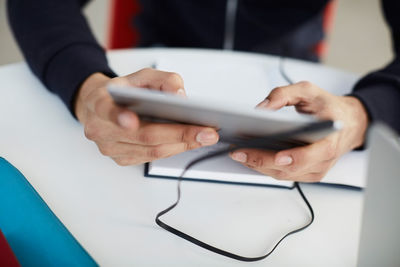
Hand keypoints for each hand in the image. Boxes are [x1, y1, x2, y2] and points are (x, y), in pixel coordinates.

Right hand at [75, 68, 218, 165]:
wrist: (102, 106)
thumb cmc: (123, 91)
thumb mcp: (141, 76)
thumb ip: (162, 79)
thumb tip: (180, 96)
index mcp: (98, 102)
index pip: (105, 110)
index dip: (118, 117)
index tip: (131, 121)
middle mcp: (100, 129)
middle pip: (142, 135)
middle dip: (178, 134)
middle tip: (206, 132)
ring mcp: (110, 148)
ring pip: (151, 151)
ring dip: (182, 145)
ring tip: (205, 136)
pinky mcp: (122, 159)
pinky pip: (152, 158)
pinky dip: (174, 149)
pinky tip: (190, 142)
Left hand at [229, 81, 367, 181]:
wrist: (348, 122)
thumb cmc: (328, 108)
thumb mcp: (308, 91)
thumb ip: (284, 94)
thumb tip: (261, 108)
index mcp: (329, 141)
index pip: (311, 156)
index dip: (293, 158)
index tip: (276, 155)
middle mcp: (322, 160)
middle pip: (288, 168)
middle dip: (261, 160)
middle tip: (238, 152)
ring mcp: (314, 170)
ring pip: (282, 174)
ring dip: (257, 166)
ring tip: (238, 153)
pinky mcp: (305, 174)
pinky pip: (281, 174)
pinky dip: (263, 166)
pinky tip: (249, 157)